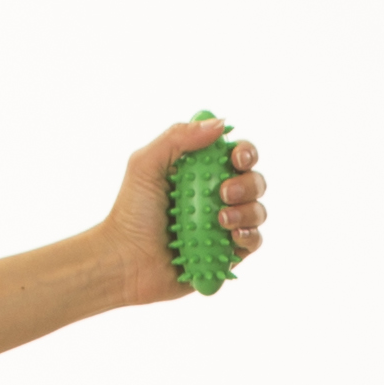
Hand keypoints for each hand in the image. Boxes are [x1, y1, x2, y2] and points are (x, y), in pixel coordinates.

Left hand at [103, 117, 266, 306]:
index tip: (235, 159)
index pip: (236, 154)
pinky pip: (253, 241)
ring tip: (221, 219)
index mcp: (201, 172)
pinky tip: (232, 235)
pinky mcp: (226, 254)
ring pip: (257, 211)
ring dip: (248, 211)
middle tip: (223, 193)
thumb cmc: (131, 212)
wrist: (126, 261)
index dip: (244, 153)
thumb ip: (178, 138)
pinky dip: (249, 235)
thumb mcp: (146, 164)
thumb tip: (221, 124)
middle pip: (253, 181)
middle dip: (247, 184)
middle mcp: (216, 197)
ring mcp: (223, 226)